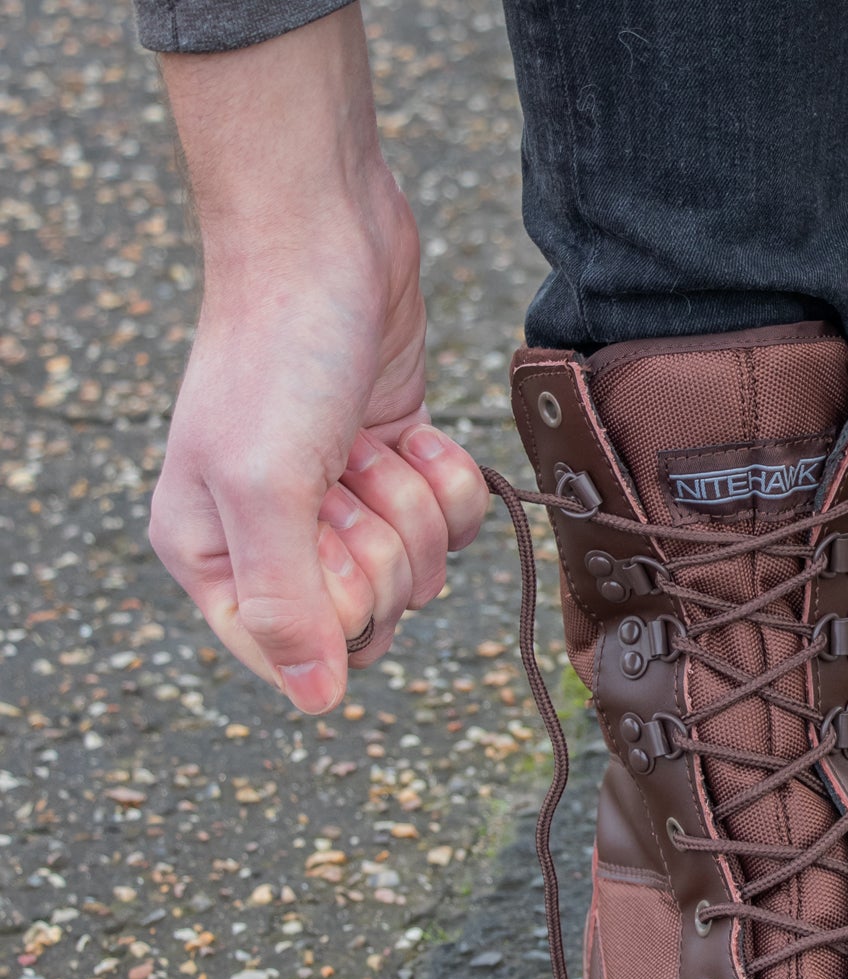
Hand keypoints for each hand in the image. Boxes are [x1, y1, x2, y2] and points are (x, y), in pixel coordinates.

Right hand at [146, 9, 488, 713]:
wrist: (328, 237)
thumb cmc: (278, 354)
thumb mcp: (264, 485)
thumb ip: (286, 603)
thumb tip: (318, 698)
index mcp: (216, 558)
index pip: (303, 654)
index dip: (340, 607)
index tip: (325, 536)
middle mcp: (277, 541)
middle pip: (376, 613)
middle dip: (382, 543)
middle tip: (344, 476)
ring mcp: (343, 505)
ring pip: (424, 570)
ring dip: (414, 504)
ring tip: (366, 443)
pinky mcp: (400, 468)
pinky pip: (457, 522)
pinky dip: (447, 478)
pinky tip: (411, 433)